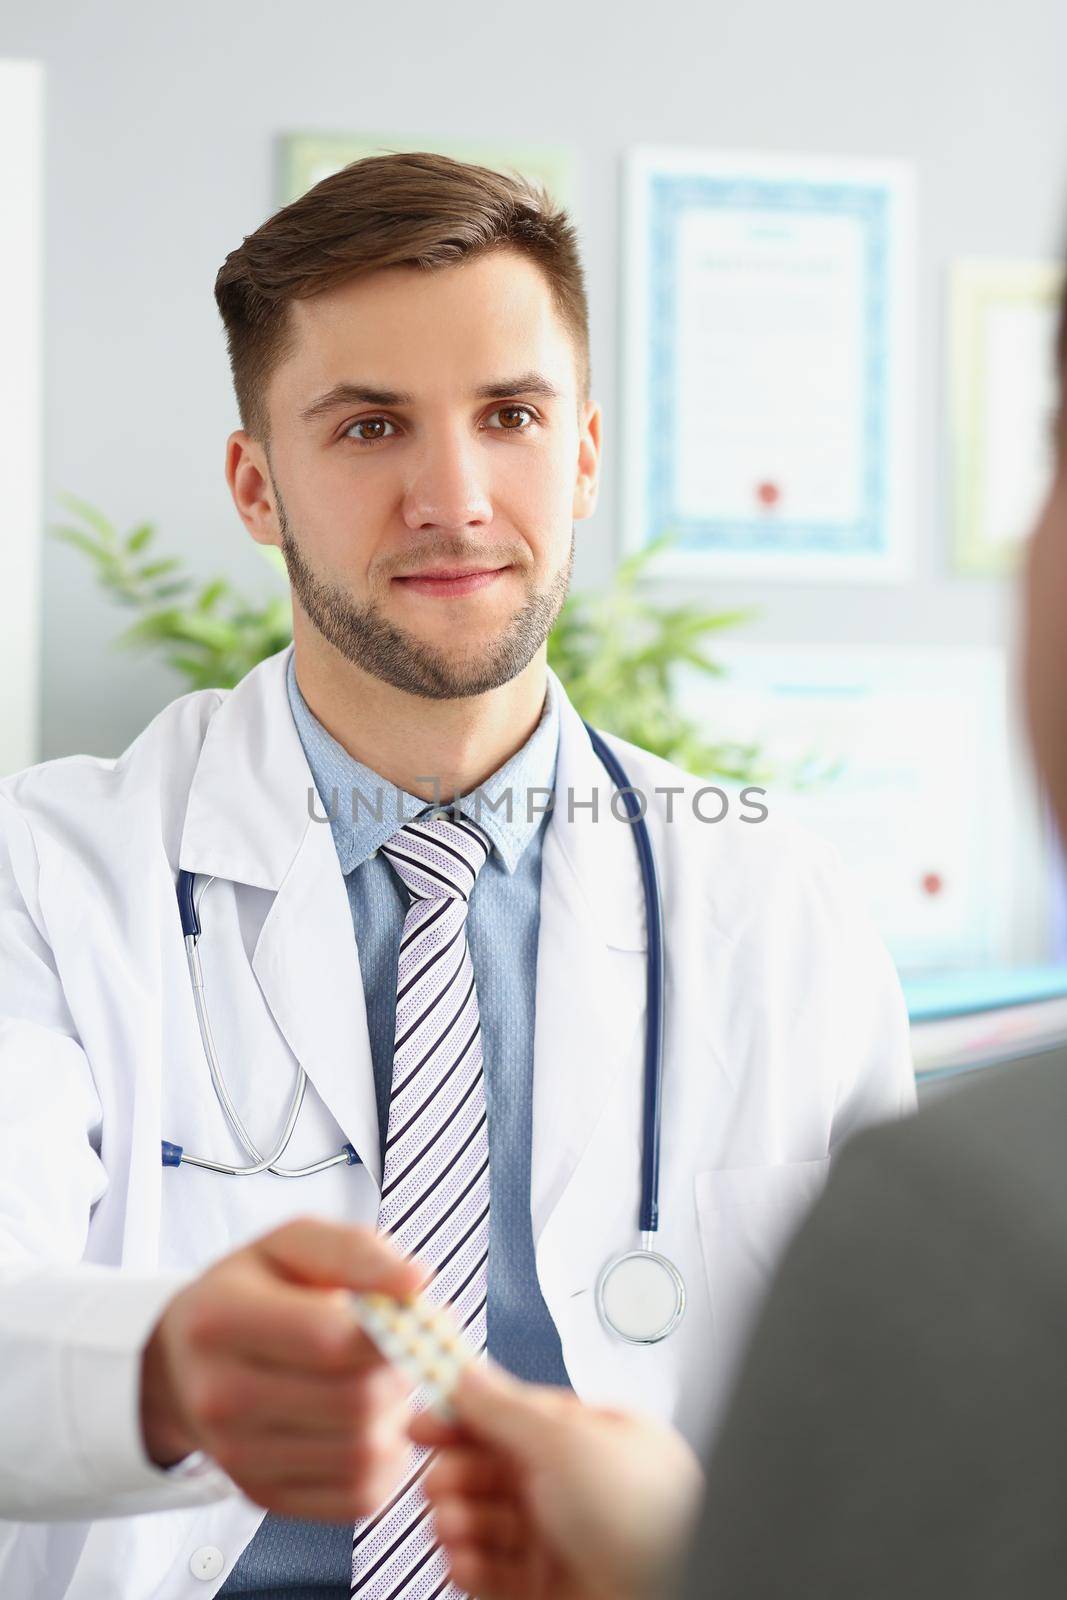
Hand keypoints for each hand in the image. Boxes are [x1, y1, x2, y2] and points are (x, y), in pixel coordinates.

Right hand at [140, 1217, 421, 1519]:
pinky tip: (374, 1424)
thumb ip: (356, 1252)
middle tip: (403, 1349)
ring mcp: (237, 1456)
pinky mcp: (262, 1496)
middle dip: (400, 1373)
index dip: (391, 1330)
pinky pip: (359, 1497)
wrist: (184, 1360)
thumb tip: (417, 1282)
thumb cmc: (253, 1290)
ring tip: (384, 1382)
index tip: (412, 1315)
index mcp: (220, 1319)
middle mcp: (219, 1397)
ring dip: (398, 1418)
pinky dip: (388, 1463)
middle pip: (353, 1401)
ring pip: (363, 1454)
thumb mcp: (292, 1243)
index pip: (330, 1339)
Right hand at [413, 1363, 703, 1599]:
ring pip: (487, 1518)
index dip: (469, 1412)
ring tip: (449, 1520)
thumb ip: (507, 1408)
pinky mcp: (543, 1587)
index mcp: (595, 1438)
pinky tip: (460, 1557)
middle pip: (495, 1467)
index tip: (427, 1413)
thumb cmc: (643, 1521)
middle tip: (436, 1475)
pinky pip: (489, 1570)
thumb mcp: (566, 1442)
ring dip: (457, 1516)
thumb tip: (467, 1376)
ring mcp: (561, 1539)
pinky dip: (467, 1563)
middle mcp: (579, 1487)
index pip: (519, 1413)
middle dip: (457, 1468)